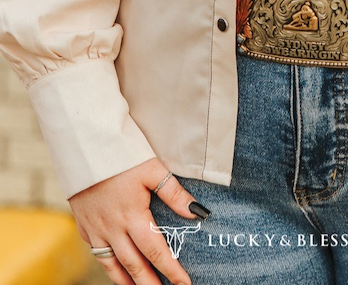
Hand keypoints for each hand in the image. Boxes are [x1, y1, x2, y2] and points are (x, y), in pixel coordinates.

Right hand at [69, 157, 204, 284]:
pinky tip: (117, 268)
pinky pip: (97, 253)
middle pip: (134, 266)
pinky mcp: (83, 225)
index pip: (156, 251)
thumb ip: (174, 193)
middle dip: (150, 284)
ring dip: (128, 281)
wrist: (83, 143)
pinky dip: (109, 265)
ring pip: (112, 265)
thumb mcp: (152, 169)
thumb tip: (196, 213)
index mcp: (132, 216)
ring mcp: (95, 229)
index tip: (184, 284)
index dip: (171, 270)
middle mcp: (112, 228)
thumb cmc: (122, 153)